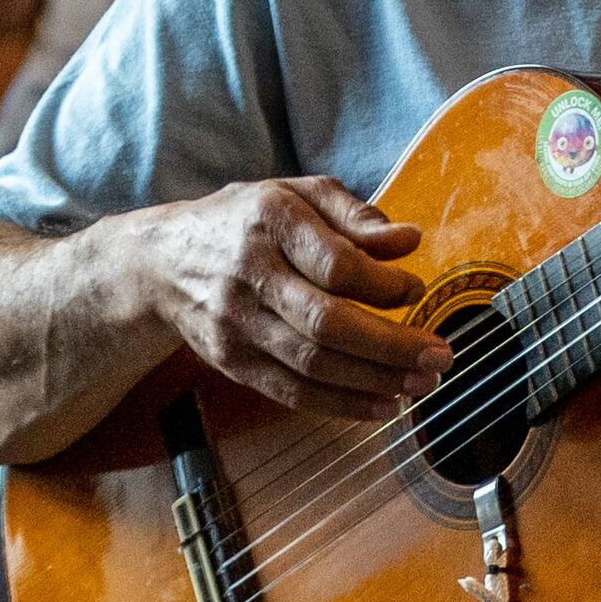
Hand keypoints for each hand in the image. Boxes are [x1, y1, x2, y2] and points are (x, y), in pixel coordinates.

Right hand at [121, 177, 452, 421]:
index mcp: (270, 219)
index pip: (335, 262)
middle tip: (439, 357)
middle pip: (326, 322)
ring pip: (311, 364)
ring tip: (420, 385)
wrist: (161, 262)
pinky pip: (291, 392)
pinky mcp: (231, 360)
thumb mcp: (297, 195)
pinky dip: (340, 405)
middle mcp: (249, 272)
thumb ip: (354, 215)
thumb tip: (410, 241)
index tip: (416, 291)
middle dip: (390, 346)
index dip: (383, 284)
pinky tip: (381, 406)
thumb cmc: (246, 222)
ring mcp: (236, 322)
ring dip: (373, 382)